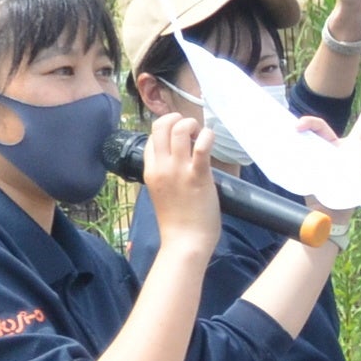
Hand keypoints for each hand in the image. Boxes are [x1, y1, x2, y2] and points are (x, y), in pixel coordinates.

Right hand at [140, 108, 220, 248]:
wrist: (185, 242)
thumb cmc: (176, 222)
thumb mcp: (160, 193)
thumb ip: (164, 176)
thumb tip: (176, 164)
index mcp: (150, 171)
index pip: (151, 138)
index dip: (166, 131)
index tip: (180, 137)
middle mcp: (161, 167)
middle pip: (160, 127)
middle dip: (176, 119)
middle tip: (191, 129)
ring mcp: (179, 170)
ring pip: (179, 129)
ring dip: (193, 125)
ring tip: (201, 134)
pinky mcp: (198, 176)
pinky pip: (201, 146)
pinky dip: (208, 135)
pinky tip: (210, 138)